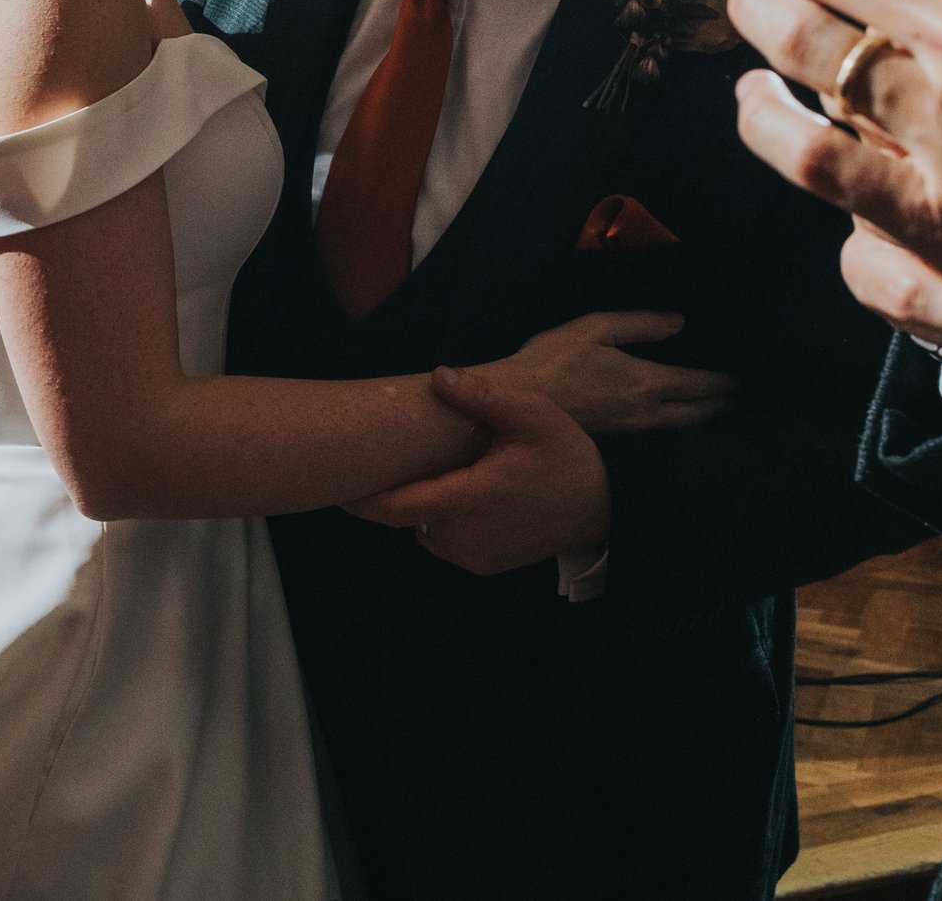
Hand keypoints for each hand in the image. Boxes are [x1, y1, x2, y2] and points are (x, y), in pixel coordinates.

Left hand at [346, 364, 609, 574]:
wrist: (604, 509)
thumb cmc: (565, 457)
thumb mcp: (531, 416)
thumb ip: (482, 397)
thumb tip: (438, 375)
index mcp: (470, 500)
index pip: (397, 508)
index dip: (362, 500)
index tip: (337, 485)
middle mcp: (464, 537)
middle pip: (407, 516)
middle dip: (398, 490)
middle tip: (392, 460)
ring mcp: (473, 556)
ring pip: (423, 529)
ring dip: (425, 505)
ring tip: (440, 471)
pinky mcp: (483, 565)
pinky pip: (445, 541)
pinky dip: (444, 520)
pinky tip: (462, 492)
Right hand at [498, 309, 734, 431]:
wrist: (518, 402)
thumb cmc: (554, 360)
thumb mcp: (597, 328)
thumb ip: (641, 325)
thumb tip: (679, 323)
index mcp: (647, 382)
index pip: (695, 384)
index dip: (719, 383)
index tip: (739, 382)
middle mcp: (647, 412)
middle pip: (693, 413)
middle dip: (716, 406)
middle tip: (735, 401)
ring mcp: (631, 430)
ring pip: (676, 427)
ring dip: (698, 419)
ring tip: (712, 412)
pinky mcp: (615, 439)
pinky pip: (656, 434)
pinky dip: (674, 427)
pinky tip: (672, 422)